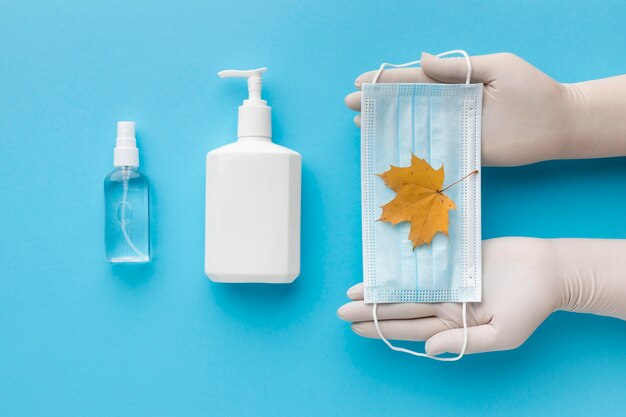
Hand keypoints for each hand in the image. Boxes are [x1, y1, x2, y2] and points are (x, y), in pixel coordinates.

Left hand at [338, 238, 561, 355]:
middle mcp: (444, 303)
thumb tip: (428, 350)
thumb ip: (463, 343)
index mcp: (453, 323)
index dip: (381, 328)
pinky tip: (380, 270)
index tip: (355, 328)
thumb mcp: (502, 334)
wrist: (546, 268)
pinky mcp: (450, 260)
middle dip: (370, 311)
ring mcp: (446, 281)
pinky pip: (419, 265)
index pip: (409, 328)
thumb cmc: (529, 306)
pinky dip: (399, 268)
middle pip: (400, 309)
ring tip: (351, 294)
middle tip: (340, 312)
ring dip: (378, 291)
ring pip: (405, 288)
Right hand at [345, 52, 571, 165]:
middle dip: (378, 104)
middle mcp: (451, 106)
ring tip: (360, 125)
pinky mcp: (463, 151)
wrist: (557, 123)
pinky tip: (389, 148)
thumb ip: (457, 68)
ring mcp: (455, 129)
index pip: (415, 80)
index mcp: (456, 82)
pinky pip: (432, 150)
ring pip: (414, 127)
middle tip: (350, 105)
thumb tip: (421, 60)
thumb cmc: (531, 90)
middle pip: (407, 105)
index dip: (387, 81)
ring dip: (386, 125)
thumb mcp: (496, 67)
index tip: (361, 81)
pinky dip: (410, 151)